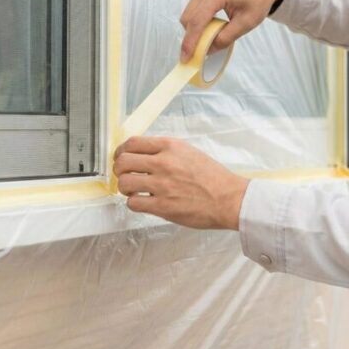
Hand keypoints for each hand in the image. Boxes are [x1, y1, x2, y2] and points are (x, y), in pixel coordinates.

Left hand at [113, 136, 250, 229]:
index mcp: (170, 147)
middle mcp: (163, 163)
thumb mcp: (190, 153)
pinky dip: (134, 203)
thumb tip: (144, 155)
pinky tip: (142, 202)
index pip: (132, 142)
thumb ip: (166, 151)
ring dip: (124, 187)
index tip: (120, 157)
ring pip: (124, 182)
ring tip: (133, 190)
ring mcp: (162, 185)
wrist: (228, 199)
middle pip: (123, 161)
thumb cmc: (213, 178)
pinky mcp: (162, 206)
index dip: (121, 151)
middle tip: (124, 175)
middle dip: (119, 169)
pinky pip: (133, 203)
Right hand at [179, 0, 288, 61]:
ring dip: (196, 27)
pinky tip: (213, 21)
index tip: (185, 57)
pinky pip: (193, 6)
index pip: (197, 21)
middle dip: (192, 36)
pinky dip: (199, 18)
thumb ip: (225, 38)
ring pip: (188, 13)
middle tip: (204, 48)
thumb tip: (207, 50)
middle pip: (188, 18)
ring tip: (214, 32)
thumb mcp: (247, 23)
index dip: (190, 42)